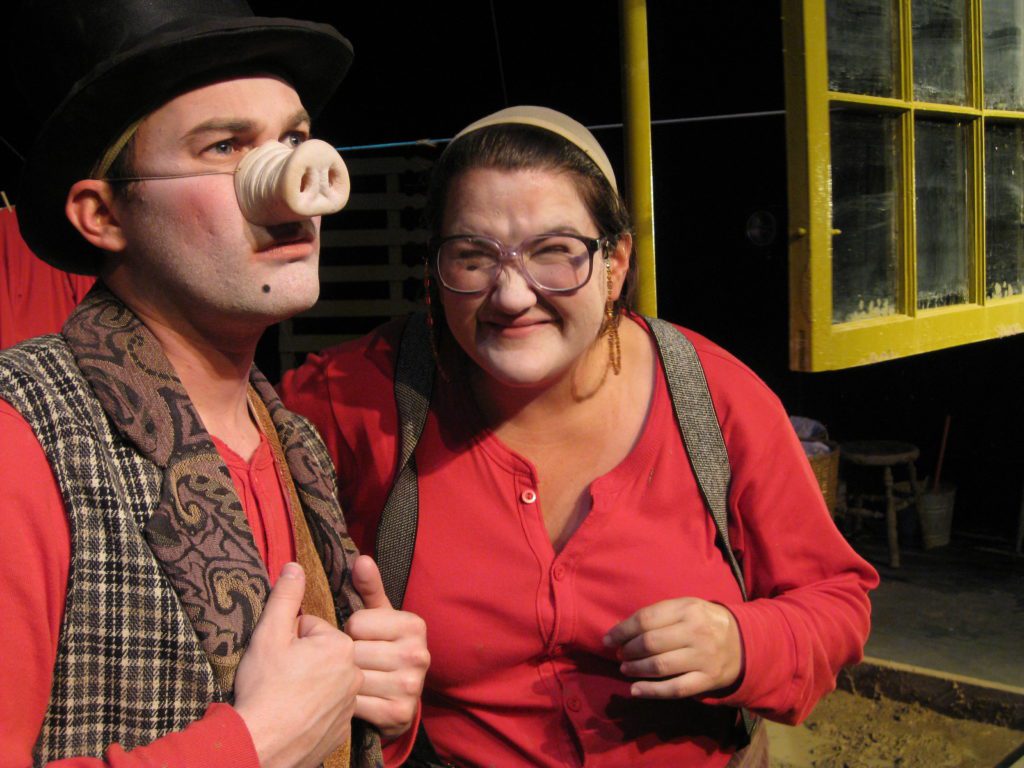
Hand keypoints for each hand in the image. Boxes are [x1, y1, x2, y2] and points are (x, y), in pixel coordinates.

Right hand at [234, 563, 361, 767]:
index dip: (289, 640)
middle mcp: (353, 674)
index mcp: (340, 646)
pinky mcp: (342, 729)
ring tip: (284, 697)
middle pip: (321, 655)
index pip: (312, 629)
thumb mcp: (269, 635)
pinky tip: (292, 716)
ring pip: (325, 681)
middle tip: (278, 677)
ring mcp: (350, 704)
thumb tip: (295, 567)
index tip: (277, 658)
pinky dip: (311, 710)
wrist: (260, 745)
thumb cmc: (264, 688)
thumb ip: (285, 597)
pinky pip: (327, 709)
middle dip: (301, 661)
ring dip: (307, 685)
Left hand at [346, 555, 429, 739]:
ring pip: (352, 678)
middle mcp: (418, 655)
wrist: (398, 701)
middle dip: (344, 657)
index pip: (357, 622)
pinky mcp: (398, 715)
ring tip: (348, 680)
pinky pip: (354, 704)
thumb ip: (369, 588)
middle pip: (353, 651)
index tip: (360, 639)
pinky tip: (350, 700)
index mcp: (415, 625)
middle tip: (350, 663)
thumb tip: (361, 559)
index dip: (350, 632)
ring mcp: (410, 686)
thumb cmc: (383, 649)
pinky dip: (346, 704)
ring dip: (341, 681)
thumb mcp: (379, 617)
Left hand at [603, 597, 741, 698]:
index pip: (646, 619)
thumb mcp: (686, 607)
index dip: (622, 630)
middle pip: (650, 643)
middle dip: (628, 651)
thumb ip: (658, 615)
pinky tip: (635, 690)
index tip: (608, 639)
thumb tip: (621, 629)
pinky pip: (675, 689)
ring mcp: (702, 657)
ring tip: (625, 668)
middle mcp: (695, 632)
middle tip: (620, 655)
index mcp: (687, 609)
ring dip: (636, 669)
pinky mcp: (707, 680)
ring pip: (660, 666)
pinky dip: (652, 692)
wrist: (744, 642)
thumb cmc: (704, 622)